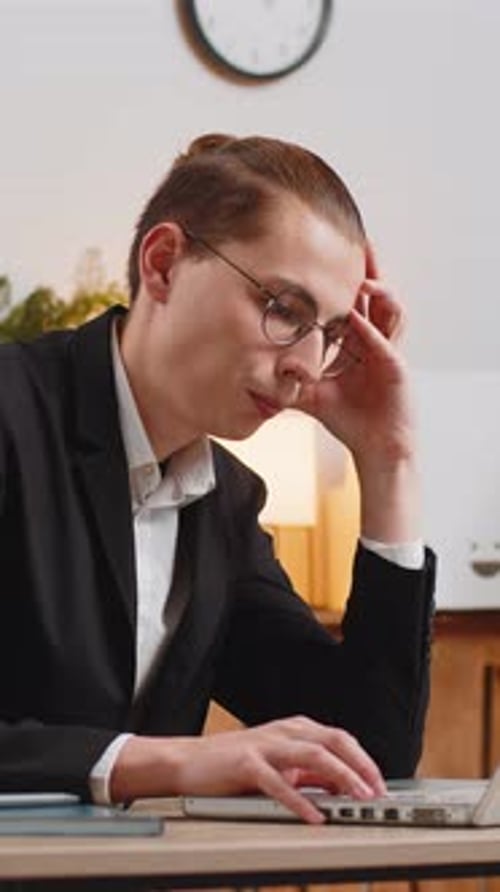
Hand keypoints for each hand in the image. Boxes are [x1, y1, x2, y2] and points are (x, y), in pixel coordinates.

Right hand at [110, 716, 385, 823]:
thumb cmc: (234, 765)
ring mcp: (266, 746)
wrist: (189, 762)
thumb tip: (345, 788)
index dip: (364, 761)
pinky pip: (278, 783)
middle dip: (360, 766)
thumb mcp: (280, 766)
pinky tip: (315, 817)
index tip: (381, 786)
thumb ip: (310, 775)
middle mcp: (284, 732)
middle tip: (377, 793)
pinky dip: (300, 801)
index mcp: (296, 729)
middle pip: (333, 741)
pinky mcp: (246, 764)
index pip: (340, 739)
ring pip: (312, 755)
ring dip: (341, 776)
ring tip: (357, 799)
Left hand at [297, 242, 414, 469]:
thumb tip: (255, 374)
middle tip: (358, 242)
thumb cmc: (350, 420)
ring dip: (377, 293)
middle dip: (368, 269)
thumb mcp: (311, 395)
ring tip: (361, 279)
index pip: (354, 302)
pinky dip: (370, 330)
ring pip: (390, 311)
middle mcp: (377, 342)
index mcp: (360, 342)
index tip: (329, 254)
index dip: (346, 278)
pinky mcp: (396, 369)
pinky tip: (355, 317)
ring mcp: (389, 353)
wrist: (375, 449)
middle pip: (376, 296)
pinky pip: (384, 343)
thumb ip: (288, 381)